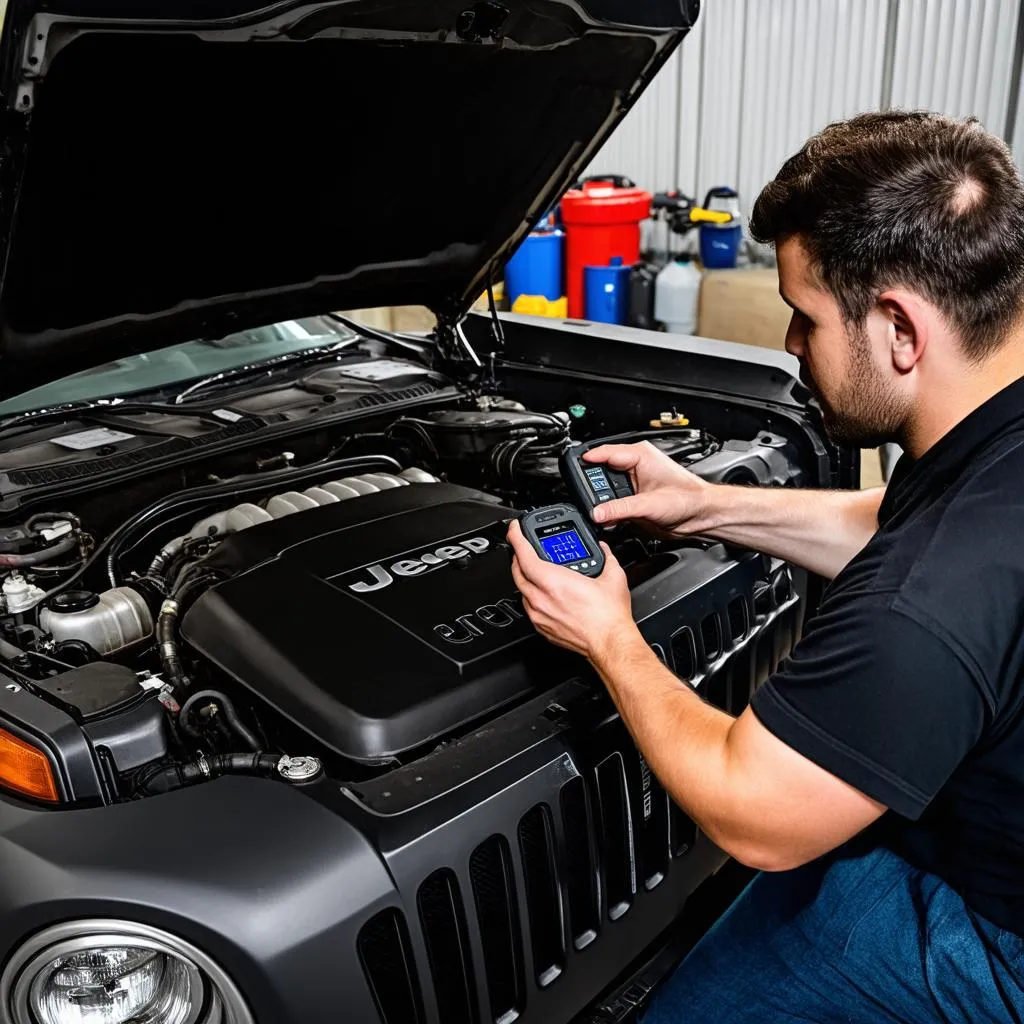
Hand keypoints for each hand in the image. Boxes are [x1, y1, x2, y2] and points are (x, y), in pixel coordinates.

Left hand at [506, 519, 636, 659]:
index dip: (516, 537)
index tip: (515, 530)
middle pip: (517, 571)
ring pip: (520, 589)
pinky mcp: (541, 627)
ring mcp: (539, 614)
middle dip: (517, 556)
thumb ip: (606, 557)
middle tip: (523, 548)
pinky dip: (530, 595)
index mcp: (554, 581)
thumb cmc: (608, 616)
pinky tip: (542, 592)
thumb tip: (603, 549)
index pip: (523, 554)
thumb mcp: (613, 577)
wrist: (610, 643)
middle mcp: (541, 598)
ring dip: (524, 576)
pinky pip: (528, 606)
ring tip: (533, 569)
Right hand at [586, 441, 710, 537]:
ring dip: (600, 499)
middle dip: (591, 484)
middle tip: (582, 495)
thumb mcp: (649, 504)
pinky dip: (607, 509)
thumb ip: (620, 508)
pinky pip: (612, 501)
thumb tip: (597, 512)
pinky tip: (605, 517)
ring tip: (595, 509)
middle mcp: (635, 466)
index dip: (587, 460)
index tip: (571, 468)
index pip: (605, 453)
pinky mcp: (633, 499)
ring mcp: (633, 483)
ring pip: (605, 488)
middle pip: (601, 471)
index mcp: (640, 455)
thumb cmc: (688, 499)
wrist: (701, 516)